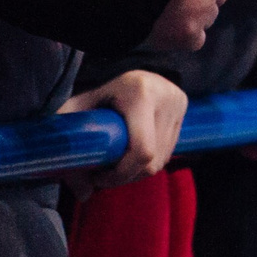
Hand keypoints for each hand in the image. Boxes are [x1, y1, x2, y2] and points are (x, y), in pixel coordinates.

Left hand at [61, 70, 188, 188]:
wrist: (127, 62)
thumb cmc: (98, 93)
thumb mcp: (78, 110)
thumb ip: (73, 147)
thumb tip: (84, 194)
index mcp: (140, 93)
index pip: (142, 150)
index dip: (121, 173)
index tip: (98, 176)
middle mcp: (166, 97)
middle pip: (152, 161)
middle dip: (125, 176)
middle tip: (103, 174)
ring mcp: (178, 104)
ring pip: (161, 161)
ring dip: (137, 171)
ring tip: (115, 164)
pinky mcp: (184, 109)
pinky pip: (167, 153)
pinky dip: (148, 163)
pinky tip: (130, 155)